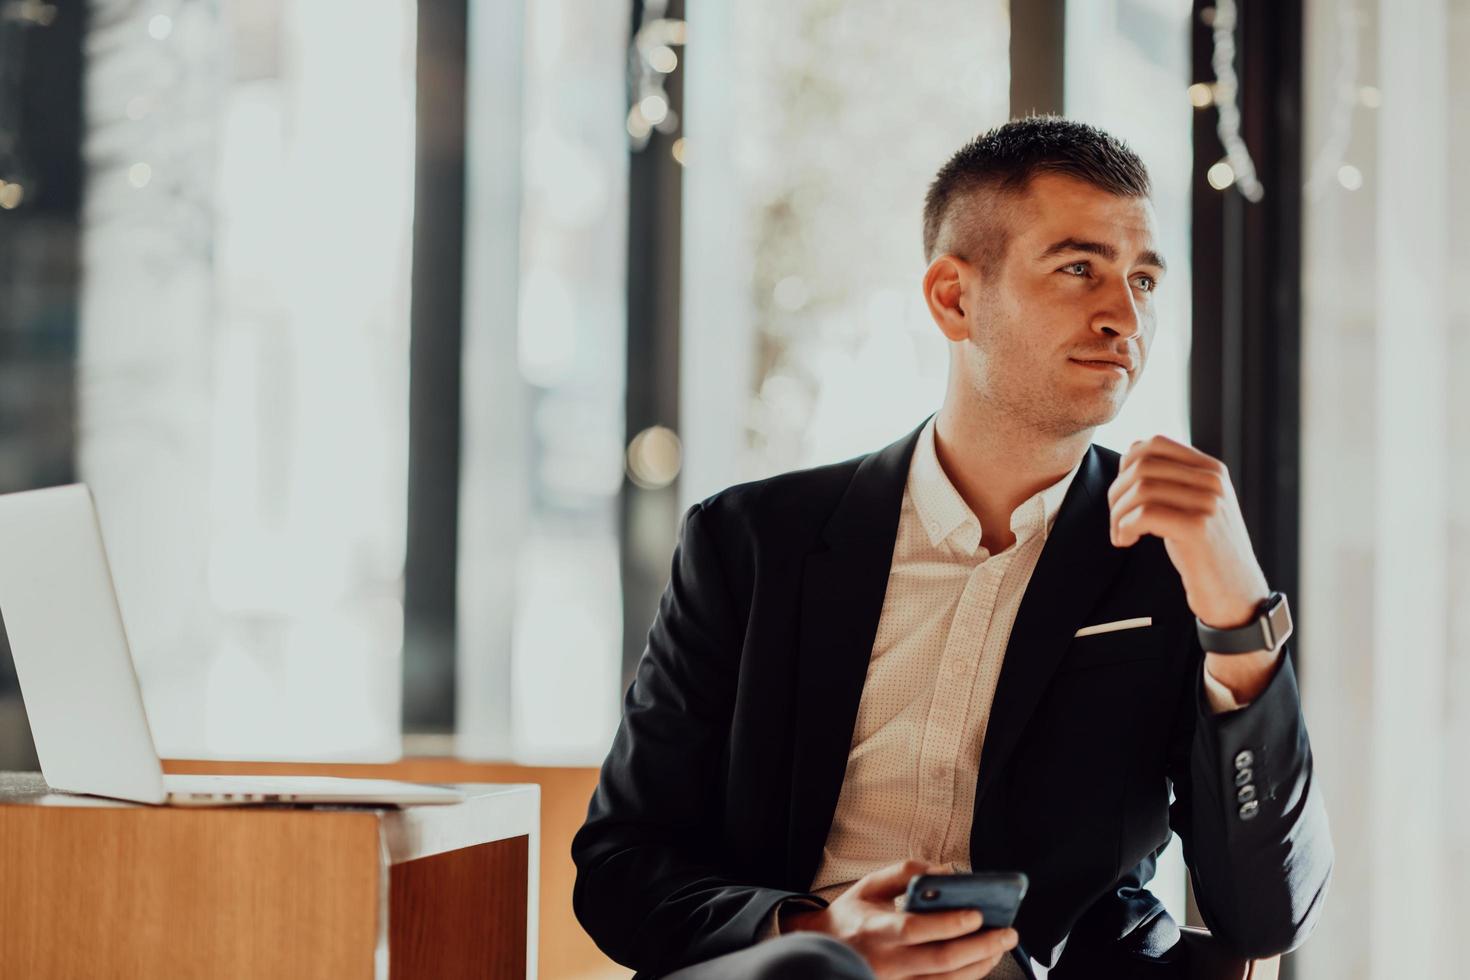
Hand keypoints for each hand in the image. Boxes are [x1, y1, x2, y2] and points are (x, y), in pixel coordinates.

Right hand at [783, 859, 1019, 978]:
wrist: (826, 949)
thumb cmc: (852, 915)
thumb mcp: (870, 885)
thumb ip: (904, 873)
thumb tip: (943, 872)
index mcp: (875, 929)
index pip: (914, 929)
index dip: (948, 923)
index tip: (977, 913)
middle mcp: (886, 961)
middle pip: (939, 960)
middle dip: (980, 947)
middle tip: (1007, 932)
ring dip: (980, 965)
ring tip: (1001, 945)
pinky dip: (967, 977)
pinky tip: (983, 962)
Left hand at [1107, 435, 1268, 629]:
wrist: (1237, 595)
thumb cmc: (1206, 552)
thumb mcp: (1195, 506)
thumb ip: (1174, 480)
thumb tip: (1132, 455)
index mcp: (1211, 469)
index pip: (1154, 443)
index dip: (1126, 467)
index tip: (1124, 496)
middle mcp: (1212, 481)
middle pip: (1141, 466)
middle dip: (1116, 493)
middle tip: (1117, 520)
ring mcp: (1208, 503)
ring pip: (1140, 489)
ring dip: (1117, 514)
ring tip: (1121, 534)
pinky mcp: (1197, 529)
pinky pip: (1144, 514)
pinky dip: (1124, 527)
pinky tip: (1126, 541)